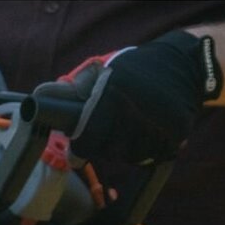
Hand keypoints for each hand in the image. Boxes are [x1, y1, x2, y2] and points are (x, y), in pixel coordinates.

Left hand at [33, 30, 223, 166]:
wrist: (184, 66)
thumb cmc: (135, 71)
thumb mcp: (102, 71)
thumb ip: (74, 89)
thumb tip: (40, 98)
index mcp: (110, 93)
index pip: (86, 138)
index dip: (78, 149)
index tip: (75, 154)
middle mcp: (132, 111)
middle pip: (105, 150)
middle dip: (101, 145)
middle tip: (108, 131)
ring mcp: (154, 126)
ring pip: (127, 156)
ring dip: (124, 149)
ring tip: (131, 126)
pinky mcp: (173, 138)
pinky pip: (150, 157)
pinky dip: (145, 150)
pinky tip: (147, 132)